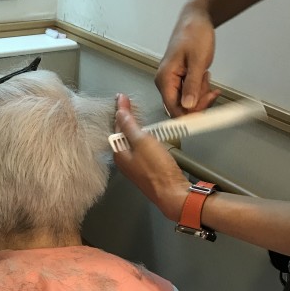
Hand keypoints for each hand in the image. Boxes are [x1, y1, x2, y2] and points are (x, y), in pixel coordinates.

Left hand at [113, 95, 188, 221]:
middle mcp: (124, 160)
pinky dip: (141, 138)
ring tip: (132, 115)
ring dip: (133, 127)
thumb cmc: (157, 170)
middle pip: (122, 134)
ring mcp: (135, 166)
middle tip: (125, 103)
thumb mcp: (142, 142)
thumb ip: (130, 127)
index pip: (117, 126)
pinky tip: (146, 135)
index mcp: (119, 153)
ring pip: (131, 141)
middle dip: (124, 118)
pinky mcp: (147, 169)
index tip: (121, 97)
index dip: (120, 110)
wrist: (172, 193)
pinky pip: (140, 149)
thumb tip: (120, 113)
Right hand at [155, 2, 220, 115]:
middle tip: (211, 91)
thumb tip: (188, 106)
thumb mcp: (198, 61)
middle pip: (180, 107)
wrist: (196, 19)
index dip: (189, 115)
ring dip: (200, 94)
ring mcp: (171, 81)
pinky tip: (205, 77)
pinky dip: (200, 89)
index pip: (173, 108)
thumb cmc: (194, 34)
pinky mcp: (179, 79)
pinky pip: (189, 93)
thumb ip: (192, 85)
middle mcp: (164, 82)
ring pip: (186, 101)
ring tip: (206, 76)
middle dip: (198, 103)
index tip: (205, 116)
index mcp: (164, 79)